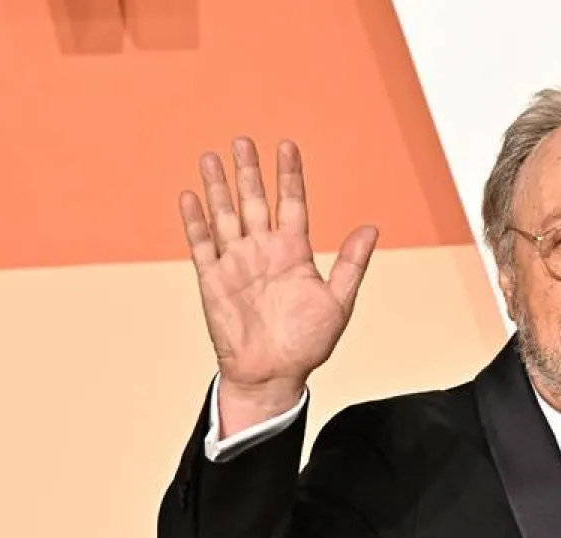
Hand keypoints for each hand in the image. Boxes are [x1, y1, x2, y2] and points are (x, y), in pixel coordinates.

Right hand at [179, 137, 377, 402]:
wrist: (273, 375)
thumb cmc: (307, 344)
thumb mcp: (338, 302)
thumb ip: (351, 264)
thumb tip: (370, 228)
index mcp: (293, 252)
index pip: (291, 202)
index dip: (289, 175)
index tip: (287, 146)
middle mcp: (263, 251)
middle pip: (253, 201)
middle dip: (248, 171)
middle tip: (243, 140)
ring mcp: (237, 263)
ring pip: (225, 215)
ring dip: (218, 187)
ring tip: (211, 157)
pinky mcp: (214, 280)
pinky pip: (202, 245)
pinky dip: (195, 221)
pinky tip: (190, 196)